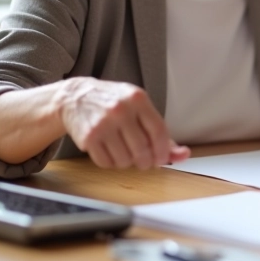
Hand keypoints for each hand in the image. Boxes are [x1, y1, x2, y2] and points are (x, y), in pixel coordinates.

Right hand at [56, 77, 189, 169]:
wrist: (76, 97)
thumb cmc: (113, 103)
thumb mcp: (139, 108)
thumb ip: (161, 132)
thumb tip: (184, 154)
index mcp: (138, 99)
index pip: (159, 131)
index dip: (164, 151)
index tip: (162, 159)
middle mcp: (120, 110)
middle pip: (143, 150)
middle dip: (146, 161)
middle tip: (143, 160)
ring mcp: (103, 124)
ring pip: (125, 160)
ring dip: (127, 162)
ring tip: (124, 151)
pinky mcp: (88, 137)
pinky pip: (106, 163)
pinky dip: (111, 163)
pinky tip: (110, 151)